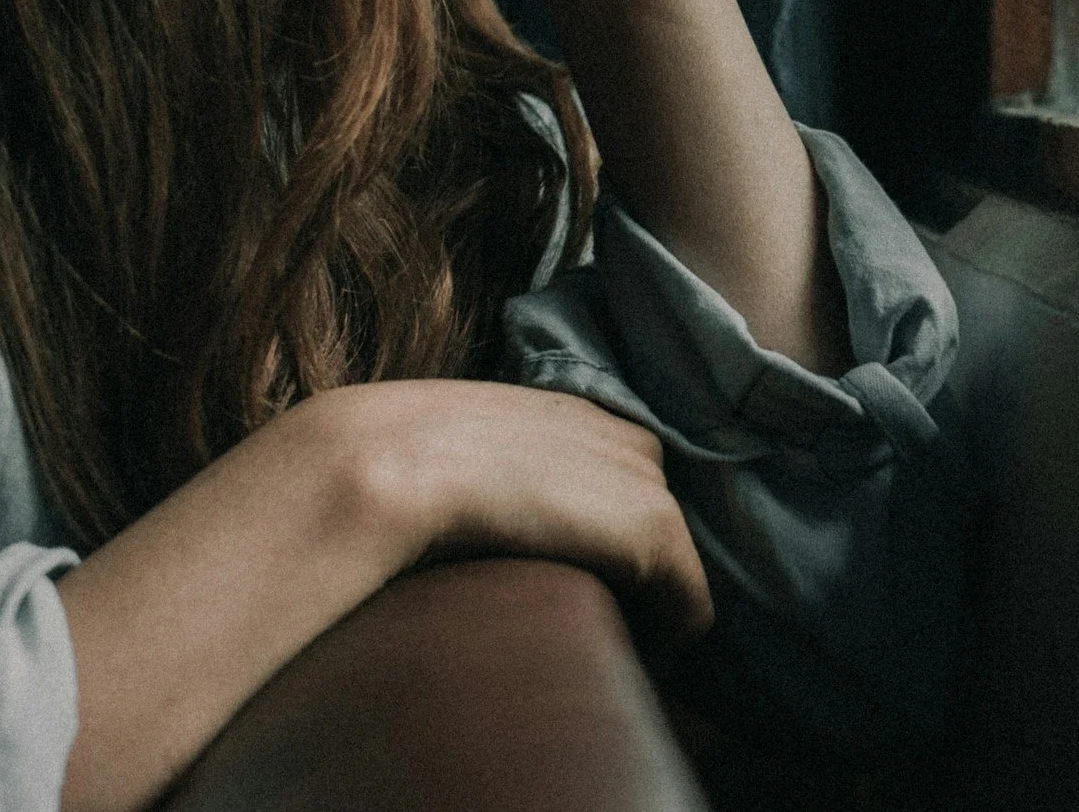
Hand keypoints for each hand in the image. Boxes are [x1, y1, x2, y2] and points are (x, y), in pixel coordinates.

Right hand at [327, 379, 714, 638]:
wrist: (387, 463)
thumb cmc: (391, 467)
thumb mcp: (451, 454)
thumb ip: (484, 474)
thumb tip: (478, 521)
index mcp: (576, 415)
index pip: (622, 484)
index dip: (602, 542)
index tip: (571, 585)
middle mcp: (625, 438)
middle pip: (654, 525)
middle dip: (631, 577)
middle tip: (584, 626)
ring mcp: (645, 483)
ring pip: (672, 568)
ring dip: (644, 611)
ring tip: (593, 649)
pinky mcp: (656, 531)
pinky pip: (691, 607)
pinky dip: (666, 643)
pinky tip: (616, 662)